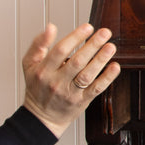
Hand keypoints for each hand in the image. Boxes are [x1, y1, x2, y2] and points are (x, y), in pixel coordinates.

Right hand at [22, 23, 120, 137]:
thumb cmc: (37, 87)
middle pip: (77, 61)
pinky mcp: (82, 101)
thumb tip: (51, 27)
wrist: (42, 118)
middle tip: (105, 32)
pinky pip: (96, 89)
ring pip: (87, 75)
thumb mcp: (29, 64)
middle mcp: (56, 81)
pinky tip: (115, 66)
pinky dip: (107, 78)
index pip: (60, 50)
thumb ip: (38, 44)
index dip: (75, 37)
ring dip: (101, 60)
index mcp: (43, 70)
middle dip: (92, 45)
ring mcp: (70, 93)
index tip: (88, 27)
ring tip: (111, 46)